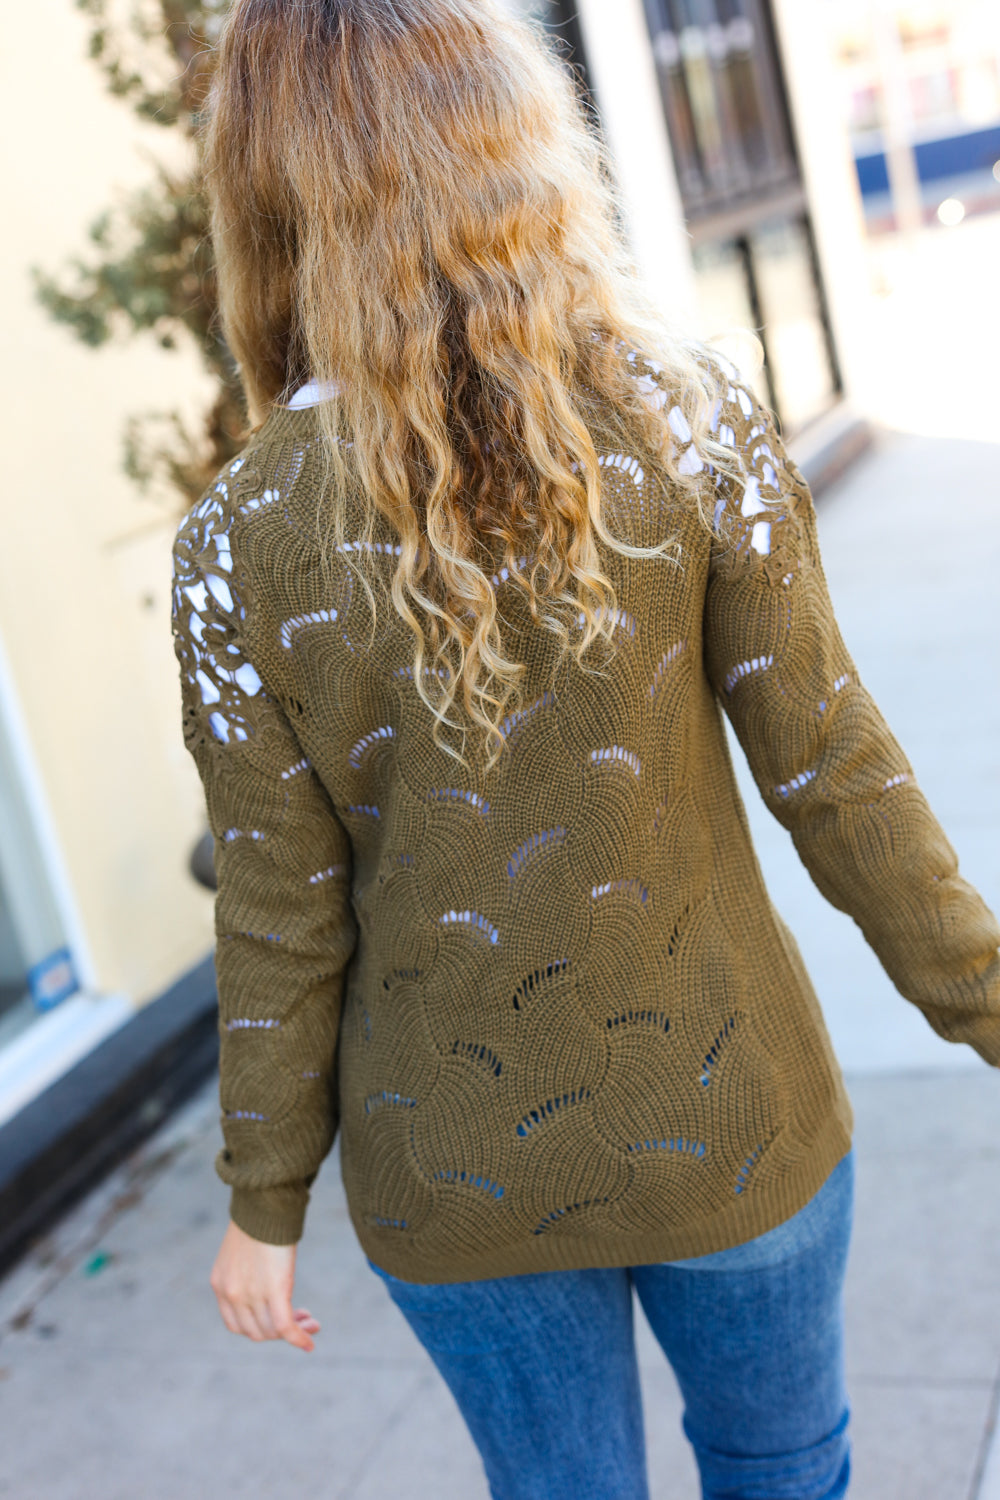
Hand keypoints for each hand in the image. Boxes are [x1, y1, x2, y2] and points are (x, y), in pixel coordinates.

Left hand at [210, 1218, 320, 1351]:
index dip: (259, 1328)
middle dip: (279, 1333)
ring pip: (272, 1330)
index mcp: (220, 1285)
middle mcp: (231, 1294)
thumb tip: (262, 1276)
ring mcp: (250, 1295)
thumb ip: (246, 1272)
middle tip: (304, 1319)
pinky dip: (298, 1338)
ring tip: (312, 1323)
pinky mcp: (273, 1290)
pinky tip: (309, 1343)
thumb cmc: (258, 1220)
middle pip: (256, 1331)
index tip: (278, 1318)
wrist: (264, 1202)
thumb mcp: (242, 1251)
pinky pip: (285, 1326)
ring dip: (294, 1332)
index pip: (237, 1325)